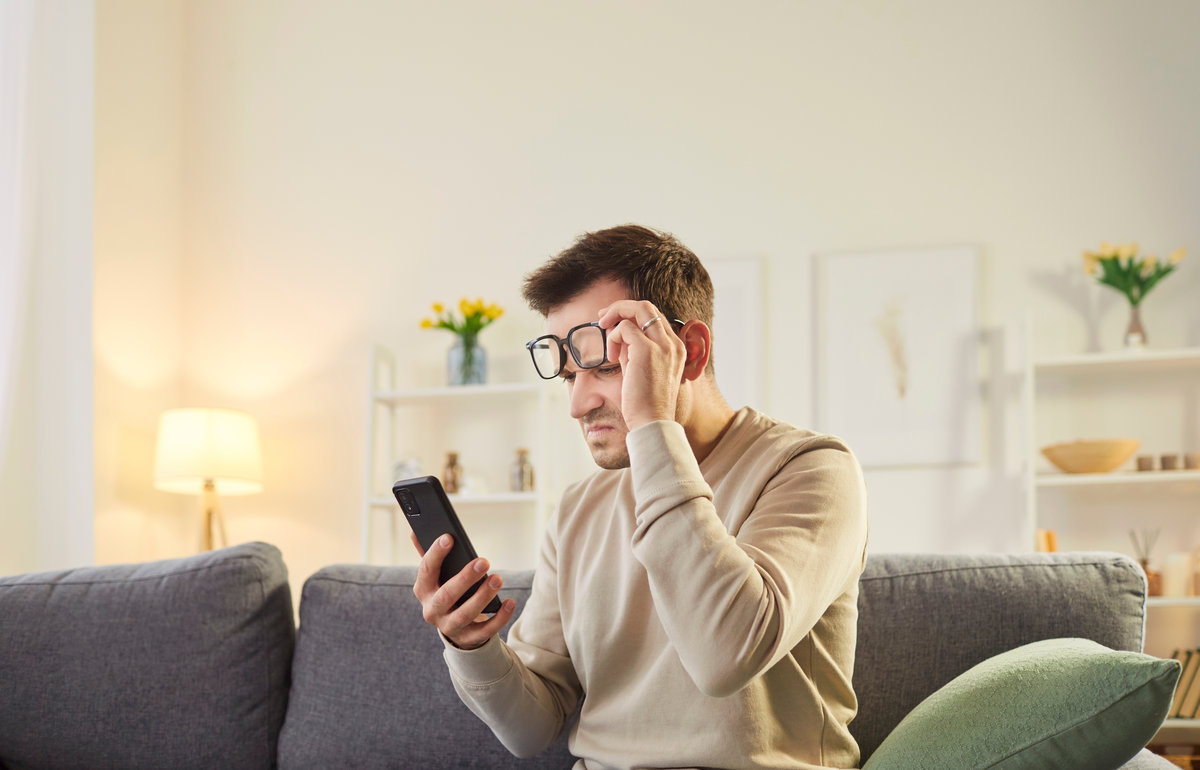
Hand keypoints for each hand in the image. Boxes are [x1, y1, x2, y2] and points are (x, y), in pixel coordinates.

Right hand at [411, 532, 515, 649]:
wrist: (456, 627)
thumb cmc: (448, 590)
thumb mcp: (437, 576)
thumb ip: (428, 555)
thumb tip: (415, 532)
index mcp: (423, 590)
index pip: (426, 570)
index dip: (436, 554)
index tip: (449, 537)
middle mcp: (432, 610)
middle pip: (447, 595)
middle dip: (465, 578)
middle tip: (484, 561)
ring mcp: (449, 627)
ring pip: (465, 614)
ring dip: (483, 597)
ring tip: (498, 579)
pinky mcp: (468, 639)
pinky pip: (484, 631)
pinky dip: (499, 618)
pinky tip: (509, 602)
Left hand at [598, 299, 686, 429]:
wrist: (652, 423)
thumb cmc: (645, 403)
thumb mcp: (642, 369)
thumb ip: (634, 349)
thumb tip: (618, 333)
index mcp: (676, 348)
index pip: (654, 317)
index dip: (631, 315)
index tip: (612, 323)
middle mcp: (673, 343)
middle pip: (647, 306)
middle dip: (620, 308)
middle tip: (601, 319)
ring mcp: (662, 345)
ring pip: (637, 309)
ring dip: (614, 319)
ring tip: (606, 340)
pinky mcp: (647, 350)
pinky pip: (624, 328)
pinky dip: (612, 337)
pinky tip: (612, 356)